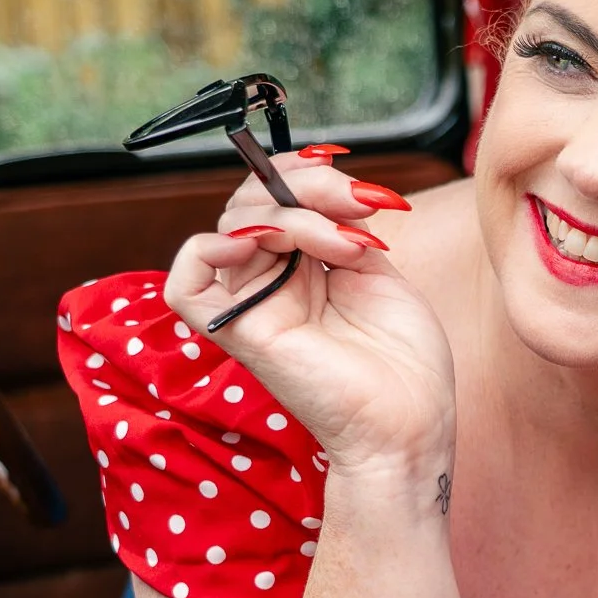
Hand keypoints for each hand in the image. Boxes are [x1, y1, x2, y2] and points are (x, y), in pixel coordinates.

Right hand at [163, 152, 455, 473]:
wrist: (410, 426)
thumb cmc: (404, 364)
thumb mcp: (378, 270)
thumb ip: (341, 226)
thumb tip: (324, 185)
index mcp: (303, 267)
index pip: (274, 196)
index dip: (300, 171)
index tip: (353, 177)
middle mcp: (271, 283)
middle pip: (252, 203)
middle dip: (307, 186)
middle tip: (360, 204)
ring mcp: (253, 307)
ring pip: (233, 226)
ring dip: (292, 214)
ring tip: (346, 243)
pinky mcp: (241, 334)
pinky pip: (186, 286)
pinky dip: (207, 249)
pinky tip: (258, 245)